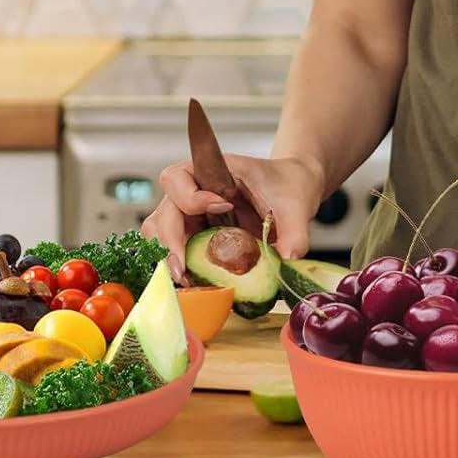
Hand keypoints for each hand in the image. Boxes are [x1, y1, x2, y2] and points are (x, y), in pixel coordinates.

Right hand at [142, 153, 324, 282]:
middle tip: (183, 270)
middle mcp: (195, 193)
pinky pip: (178, 252)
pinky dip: (181, 268)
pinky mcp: (199, 238)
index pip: (178, 177)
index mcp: (212, 172)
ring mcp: (194, 217)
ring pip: (161, 233)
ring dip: (169, 257)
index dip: (190, 196)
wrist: (293, 191)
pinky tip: (194, 284)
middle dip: (169, 241)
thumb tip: (289, 259)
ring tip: (185, 280)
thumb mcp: (296, 205)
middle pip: (164, 212)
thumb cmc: (288, 185)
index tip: (222, 207)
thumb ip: (294, 231)